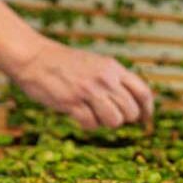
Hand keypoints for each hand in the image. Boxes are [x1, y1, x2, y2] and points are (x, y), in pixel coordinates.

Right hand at [1, 37, 152, 128]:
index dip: (147, 110)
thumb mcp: (97, 64)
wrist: (34, 57)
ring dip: (105, 122)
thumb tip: (134, 106)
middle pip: (131, 112)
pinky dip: (87, 124)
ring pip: (114, 121)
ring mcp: (89, 91)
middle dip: (122, 118)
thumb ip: (115, 80)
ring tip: (92, 113)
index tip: (144, 120)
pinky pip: (91, 124)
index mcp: (113, 68)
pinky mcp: (72, 102)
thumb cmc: (66, 64)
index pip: (143, 92)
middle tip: (107, 113)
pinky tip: (78, 115)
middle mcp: (105, 79)